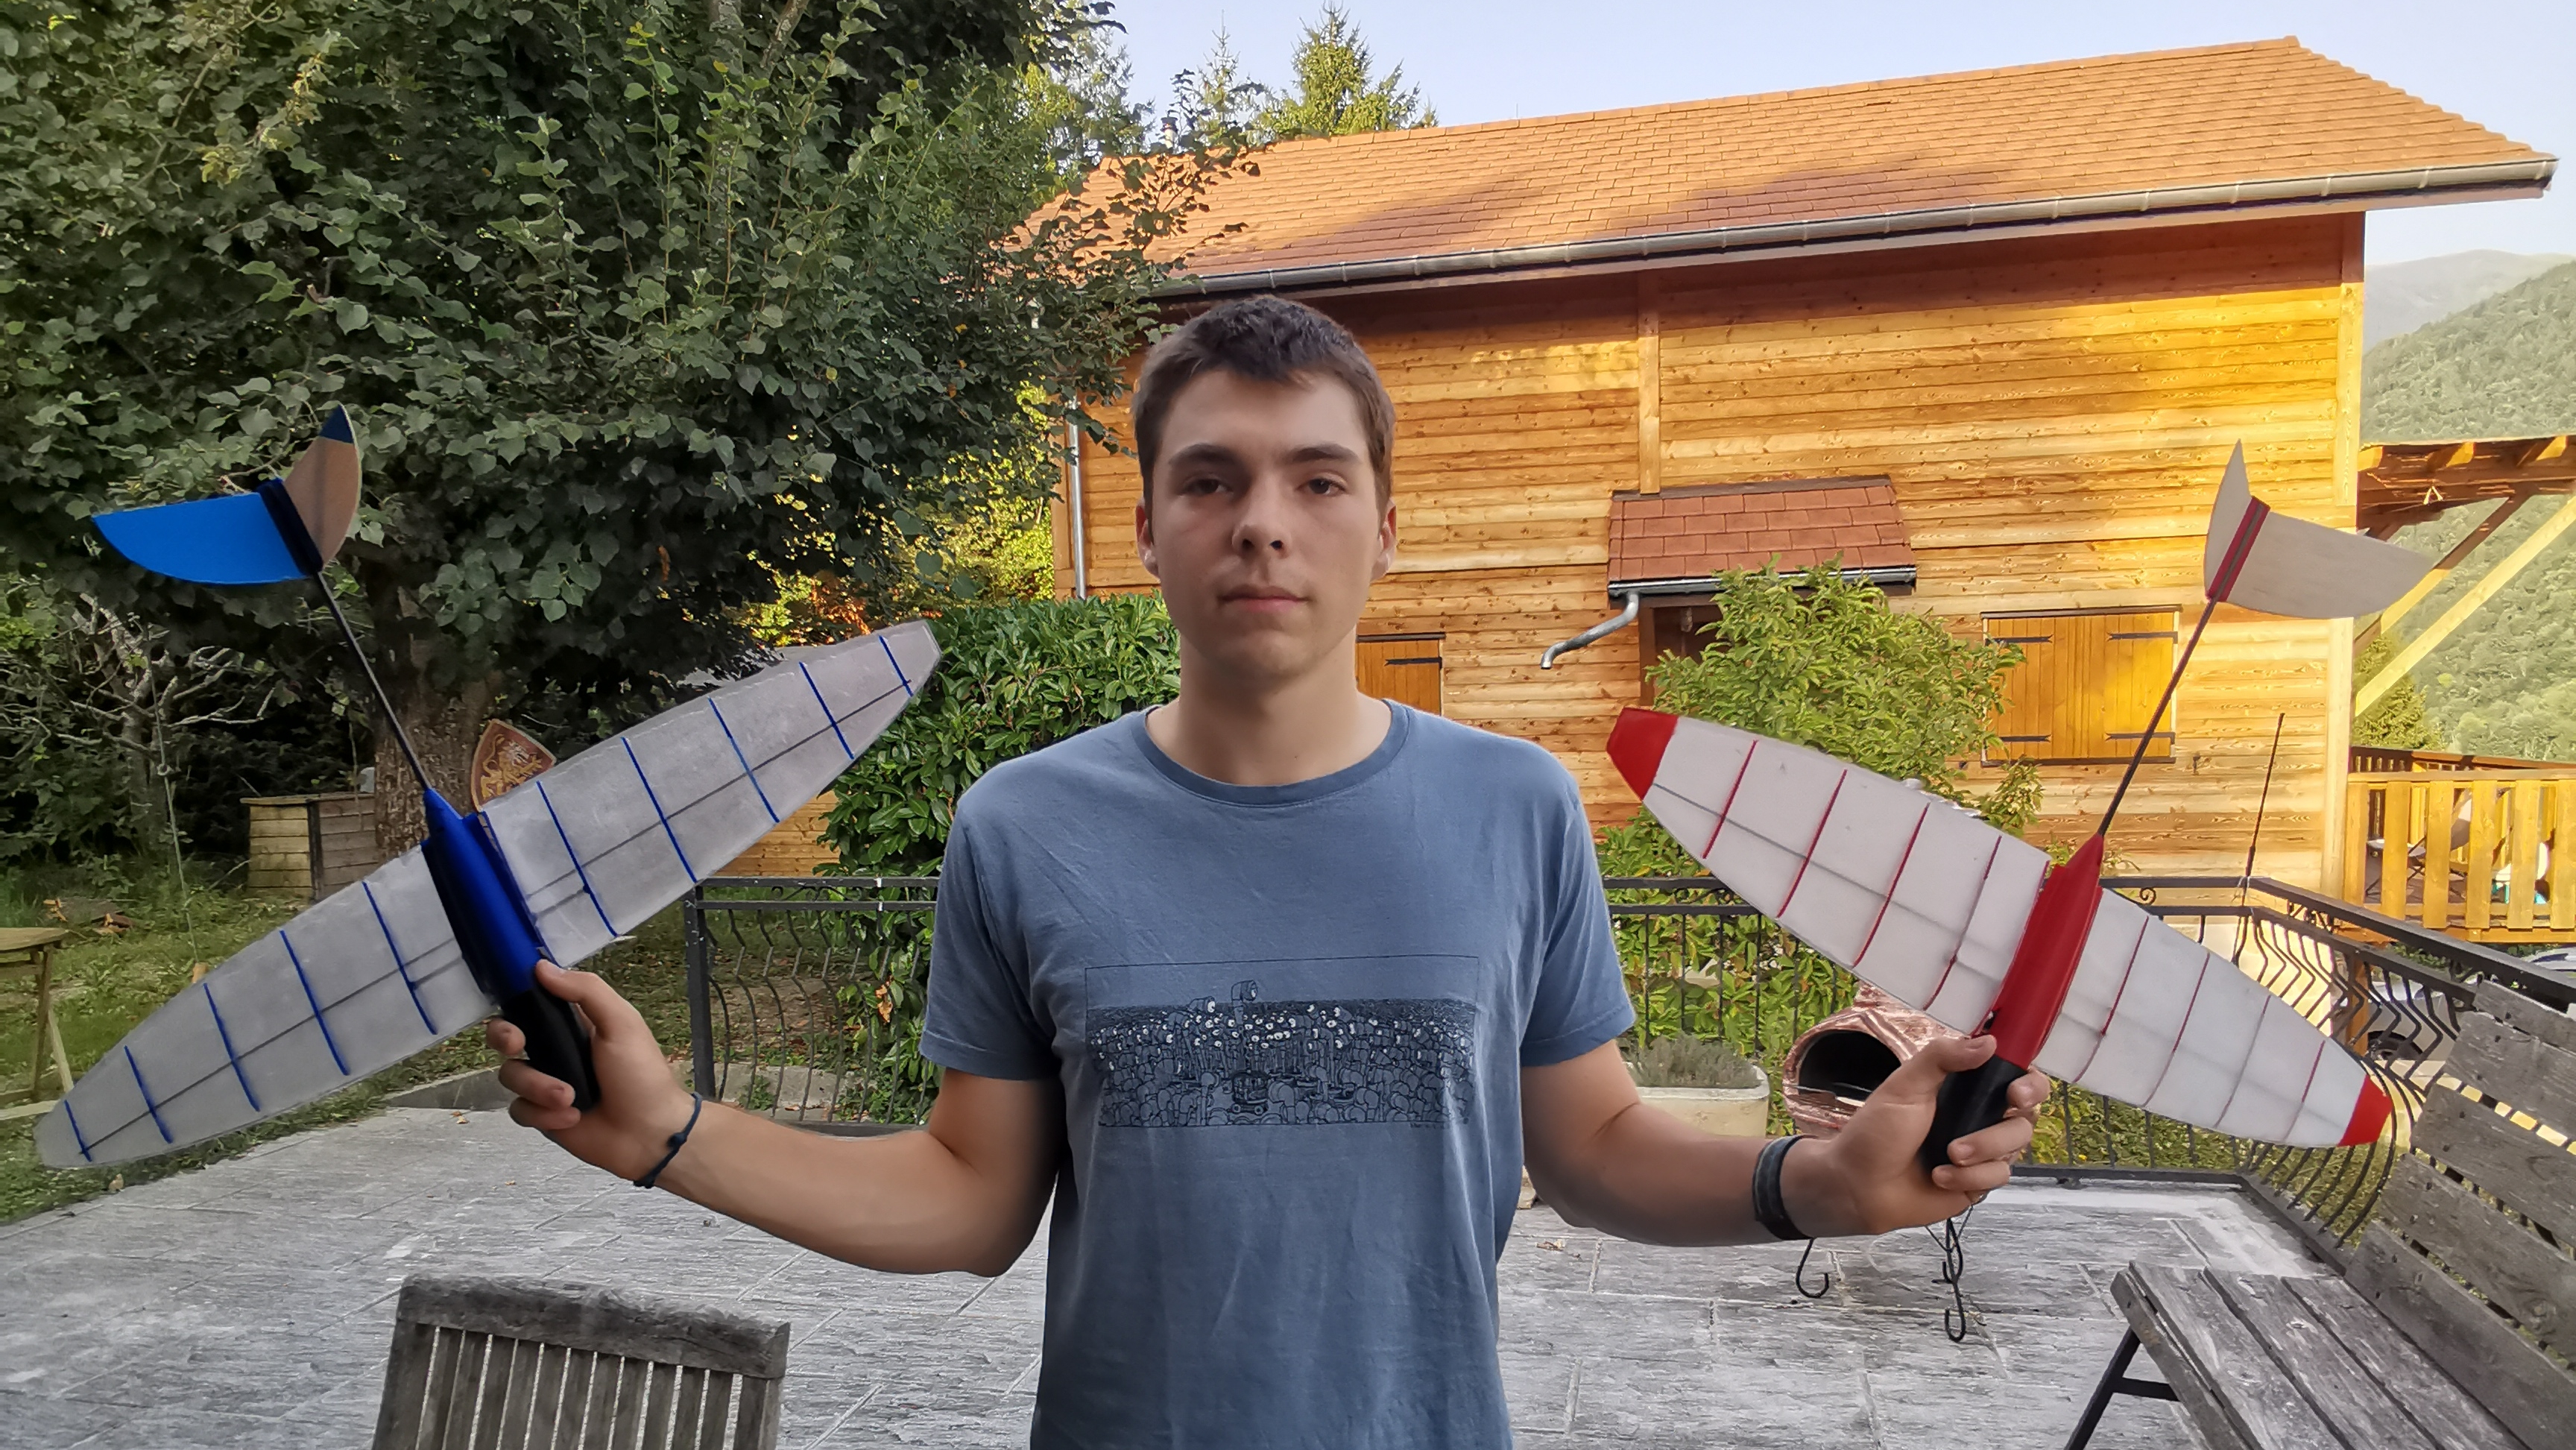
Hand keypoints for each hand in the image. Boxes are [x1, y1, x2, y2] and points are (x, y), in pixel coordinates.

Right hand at [486, 961, 695, 1181]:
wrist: (650, 1134)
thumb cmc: (641, 1074)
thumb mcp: (621, 1022)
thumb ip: (586, 991)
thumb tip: (542, 967)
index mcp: (573, 1023)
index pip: (531, 1002)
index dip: (514, 1001)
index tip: (512, 1005)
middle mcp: (554, 1050)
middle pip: (505, 1035)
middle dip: (504, 1037)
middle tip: (517, 1045)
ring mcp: (545, 1082)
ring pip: (511, 1075)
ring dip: (538, 1087)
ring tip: (571, 1099)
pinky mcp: (541, 1114)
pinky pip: (520, 1109)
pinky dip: (543, 1115)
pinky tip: (572, 1118)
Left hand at [1786, 1034, 2048, 1236]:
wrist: (1860, 1186)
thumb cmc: (1876, 1133)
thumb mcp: (1904, 1085)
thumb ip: (1942, 1057)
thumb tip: (1988, 1042)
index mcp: (1963, 1087)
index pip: (2014, 1076)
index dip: (2029, 1083)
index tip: (2015, 1092)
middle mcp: (1978, 1116)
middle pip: (2026, 1115)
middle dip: (2007, 1125)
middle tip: (1991, 1137)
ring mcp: (1982, 1150)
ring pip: (2015, 1147)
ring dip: (1983, 1150)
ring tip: (1948, 1155)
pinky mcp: (1978, 1181)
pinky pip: (1998, 1176)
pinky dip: (1970, 1177)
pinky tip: (1940, 1176)